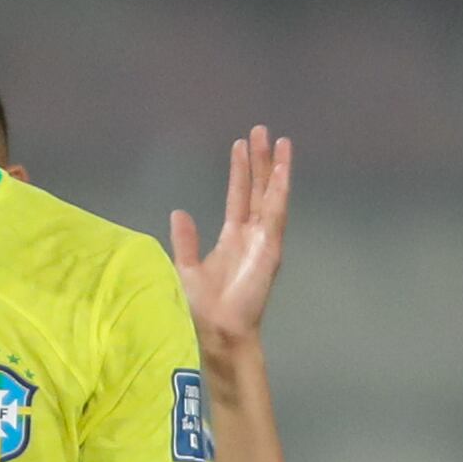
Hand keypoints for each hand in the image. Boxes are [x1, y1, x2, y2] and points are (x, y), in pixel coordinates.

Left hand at [168, 125, 291, 353]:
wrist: (217, 330)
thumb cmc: (203, 307)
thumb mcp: (186, 267)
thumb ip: (186, 240)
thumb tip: (179, 212)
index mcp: (232, 237)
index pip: (238, 196)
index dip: (239, 171)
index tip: (239, 146)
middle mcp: (251, 234)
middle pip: (258, 189)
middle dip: (259, 160)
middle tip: (260, 130)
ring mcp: (264, 239)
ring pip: (271, 195)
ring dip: (274, 168)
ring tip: (277, 140)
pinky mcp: (271, 247)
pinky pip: (276, 212)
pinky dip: (280, 190)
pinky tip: (283, 168)